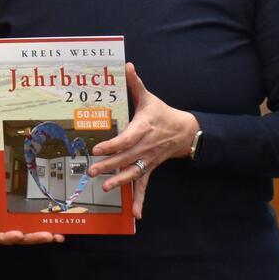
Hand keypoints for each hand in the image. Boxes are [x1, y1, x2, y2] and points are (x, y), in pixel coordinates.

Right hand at [0, 165, 63, 244]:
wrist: (10, 175)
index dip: (6, 238)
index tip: (18, 235)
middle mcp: (9, 224)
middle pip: (20, 238)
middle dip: (33, 238)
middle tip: (46, 235)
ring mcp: (24, 223)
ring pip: (34, 236)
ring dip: (44, 237)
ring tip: (55, 235)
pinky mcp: (35, 221)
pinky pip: (43, 229)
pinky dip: (52, 233)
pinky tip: (60, 234)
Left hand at [89, 62, 199, 218]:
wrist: (186, 131)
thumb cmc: (162, 113)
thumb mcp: (149, 98)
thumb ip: (135, 83)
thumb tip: (127, 65)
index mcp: (143, 129)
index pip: (126, 139)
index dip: (112, 145)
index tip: (97, 148)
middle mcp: (145, 147)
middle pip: (126, 157)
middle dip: (109, 165)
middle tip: (92, 171)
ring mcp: (148, 160)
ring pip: (133, 172)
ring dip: (120, 181)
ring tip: (106, 187)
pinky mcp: (150, 168)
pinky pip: (144, 185)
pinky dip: (141, 200)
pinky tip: (136, 214)